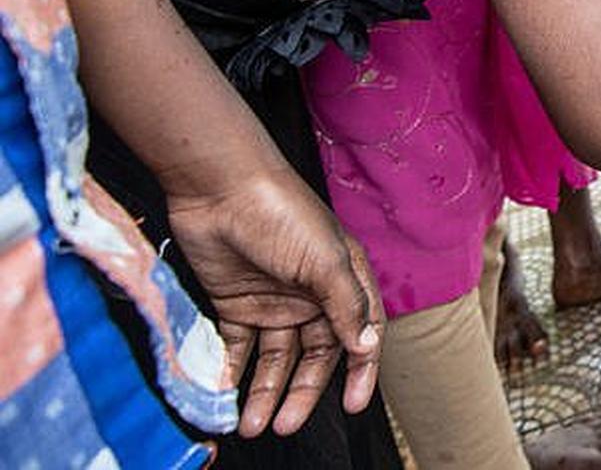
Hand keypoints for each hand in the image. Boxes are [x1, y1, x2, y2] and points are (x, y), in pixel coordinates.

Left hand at [164, 172, 382, 438]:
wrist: (219, 188)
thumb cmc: (282, 213)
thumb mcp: (325, 261)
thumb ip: (347, 306)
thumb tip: (368, 347)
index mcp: (344, 280)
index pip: (361, 335)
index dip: (361, 372)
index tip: (355, 406)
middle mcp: (311, 295)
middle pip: (313, 356)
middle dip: (302, 393)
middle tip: (284, 426)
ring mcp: (273, 301)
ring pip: (274, 360)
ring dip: (265, 392)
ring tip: (251, 424)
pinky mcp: (235, 303)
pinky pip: (237, 349)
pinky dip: (233, 373)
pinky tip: (226, 396)